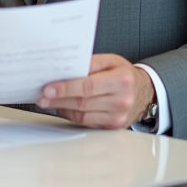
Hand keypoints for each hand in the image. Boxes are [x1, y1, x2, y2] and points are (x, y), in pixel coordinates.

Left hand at [36, 54, 154, 129]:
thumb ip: (90, 63)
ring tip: (48, 102)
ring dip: (62, 108)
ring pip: (83, 114)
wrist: (144, 91)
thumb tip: (65, 69)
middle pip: (83, 101)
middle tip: (42, 97)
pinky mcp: (113, 126)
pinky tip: (62, 107)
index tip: (48, 88)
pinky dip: (71, 115)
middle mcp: (121, 99)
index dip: (66, 88)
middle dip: (58, 99)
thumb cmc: (123, 73)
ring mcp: (118, 115)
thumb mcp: (110, 61)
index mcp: (121, 79)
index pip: (88, 85)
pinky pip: (87, 122)